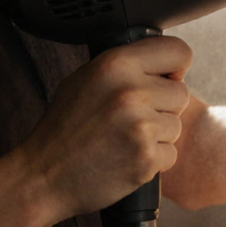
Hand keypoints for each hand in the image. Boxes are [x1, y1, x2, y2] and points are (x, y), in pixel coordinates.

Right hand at [13, 36, 192, 223]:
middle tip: (131, 118)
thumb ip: (126, 67)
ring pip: (177, 125)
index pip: (178, 51)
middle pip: (181, 92)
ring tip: (123, 138)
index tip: (167, 78)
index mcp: (116, 64)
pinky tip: (126, 157)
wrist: (44, 175)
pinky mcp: (147, 158)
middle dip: (163, 106)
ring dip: (158, 135)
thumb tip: (169, 67)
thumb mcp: (86, 78)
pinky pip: (171, 153)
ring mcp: (141, 126)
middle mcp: (131, 91)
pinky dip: (153, 159)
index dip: (176, 67)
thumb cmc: (65, 128)